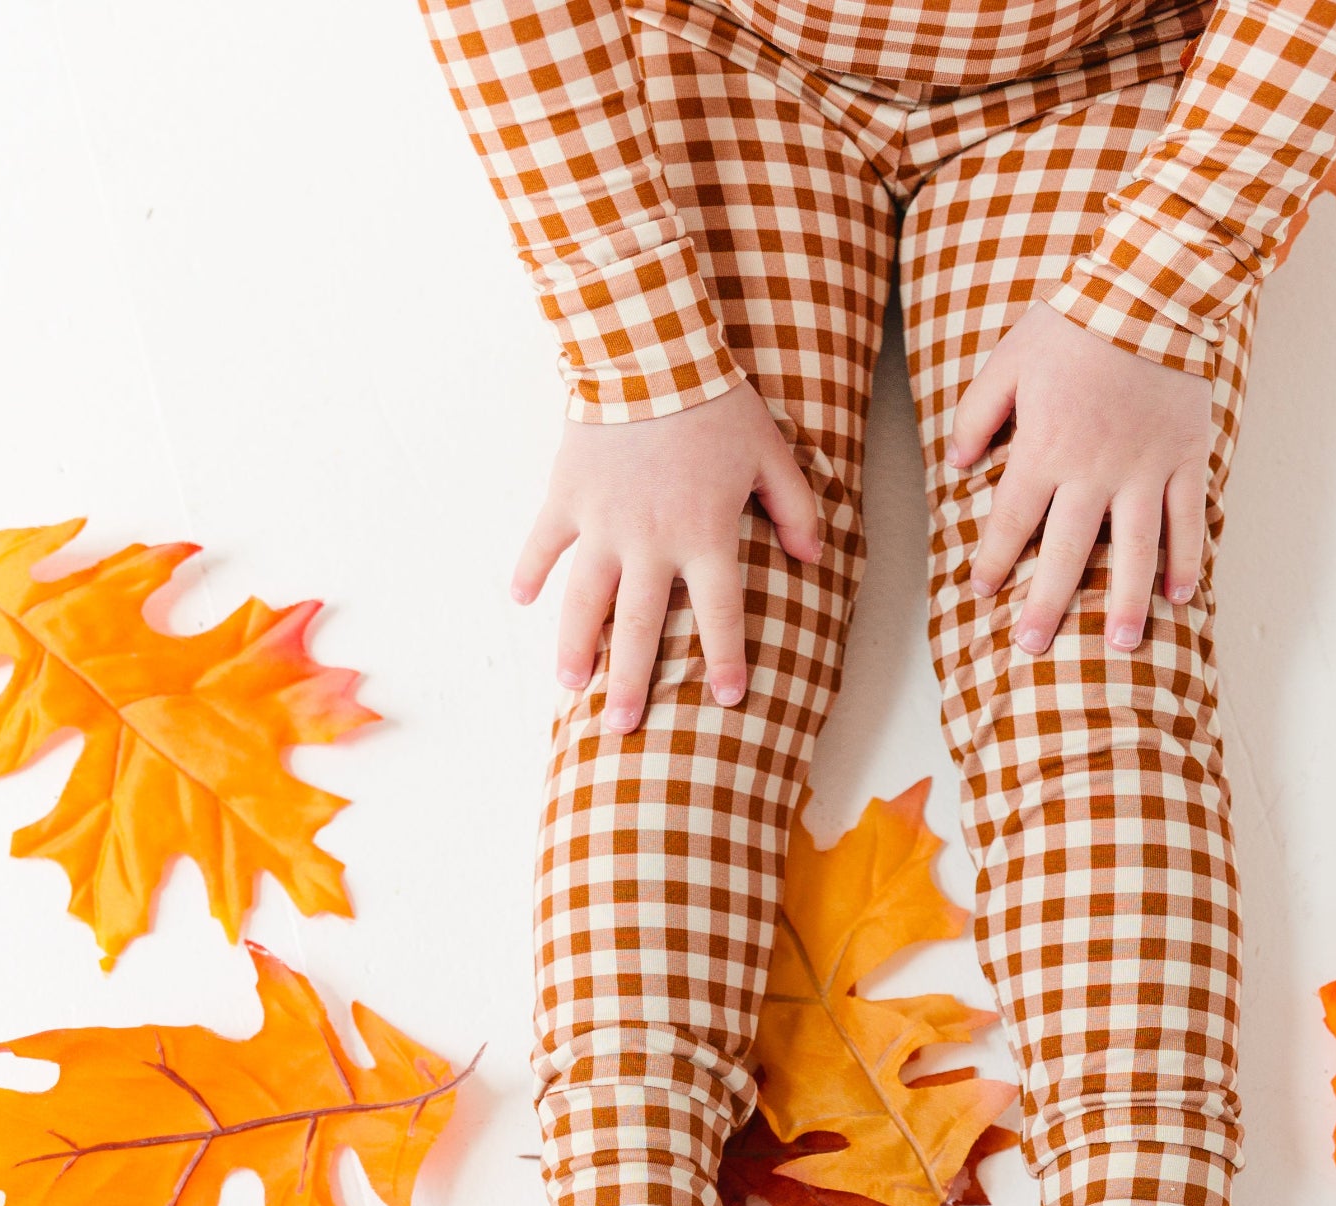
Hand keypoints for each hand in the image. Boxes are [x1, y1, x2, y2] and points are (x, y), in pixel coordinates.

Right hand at [513, 380, 823, 732]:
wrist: (649, 349)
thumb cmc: (718, 403)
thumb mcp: (773, 454)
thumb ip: (797, 509)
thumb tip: (813, 558)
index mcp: (706, 537)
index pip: (721, 616)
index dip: (726, 659)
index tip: (726, 699)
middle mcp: (651, 543)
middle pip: (641, 628)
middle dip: (632, 683)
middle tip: (621, 728)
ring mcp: (602, 523)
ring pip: (585, 601)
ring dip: (577, 646)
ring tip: (572, 686)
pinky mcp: (566, 496)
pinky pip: (544, 542)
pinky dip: (530, 570)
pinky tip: (522, 600)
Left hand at [947, 302, 1213, 654]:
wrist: (1150, 290)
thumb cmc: (1072, 324)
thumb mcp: (1006, 362)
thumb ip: (976, 416)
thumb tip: (956, 466)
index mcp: (1044, 449)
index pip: (1011, 520)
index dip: (993, 559)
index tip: (982, 590)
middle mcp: (1093, 471)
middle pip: (1066, 552)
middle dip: (1047, 604)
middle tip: (1033, 646)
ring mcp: (1145, 470)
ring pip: (1134, 550)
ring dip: (1125, 602)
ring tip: (1120, 645)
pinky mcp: (1186, 458)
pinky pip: (1187, 519)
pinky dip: (1186, 558)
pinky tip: (1179, 597)